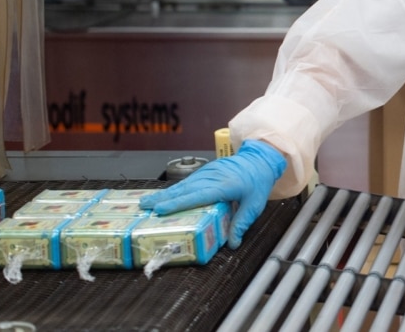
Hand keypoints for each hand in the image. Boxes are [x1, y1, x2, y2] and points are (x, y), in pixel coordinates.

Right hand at [139, 140, 286, 247]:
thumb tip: (232, 244)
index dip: (179, 203)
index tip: (161, 210)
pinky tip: (163, 196)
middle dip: (163, 199)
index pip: (198, 196)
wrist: (260, 160)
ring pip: (183, 184)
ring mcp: (208, 172)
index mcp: (225, 186)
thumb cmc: (257, 182)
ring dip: (165, 194)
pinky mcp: (206, 170)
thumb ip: (242, 223)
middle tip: (144, 208)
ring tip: (146, 202)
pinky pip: (187, 181)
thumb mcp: (254, 205)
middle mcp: (212, 177)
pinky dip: (174, 189)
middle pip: (185, 189)